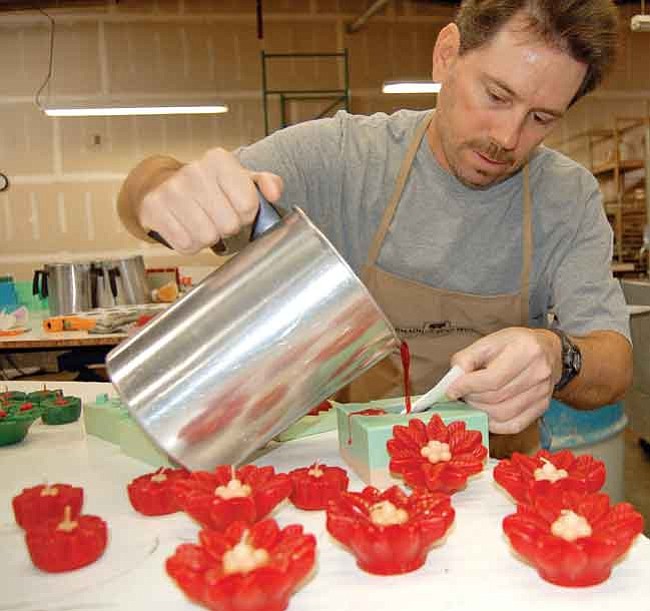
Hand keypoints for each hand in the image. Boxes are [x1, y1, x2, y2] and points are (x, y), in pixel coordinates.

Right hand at [139, 147, 282, 254]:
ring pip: (207, 237)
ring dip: (208, 237)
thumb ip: (266, 183)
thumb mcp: (241, 179)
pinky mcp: (154, 209)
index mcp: (219, 161)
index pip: (248, 204)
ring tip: (202, 222)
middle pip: (228, 224)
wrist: (164, 185)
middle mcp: (194, 171)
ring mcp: (171, 190)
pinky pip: (186, 244)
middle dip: (227, 226)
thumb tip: (274, 192)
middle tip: (217, 216)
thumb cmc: (209, 186)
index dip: (245, 214)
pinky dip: (189, 243)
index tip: (235, 207)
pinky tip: (186, 227)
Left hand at [445, 327, 561, 433]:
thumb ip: (468, 357)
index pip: (492, 378)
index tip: (451, 390)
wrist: (548, 350)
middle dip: (472, 398)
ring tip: (472, 400)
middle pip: (496, 397)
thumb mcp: (490, 341)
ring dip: (481, 410)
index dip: (467, 386)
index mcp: (526, 350)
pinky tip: (485, 413)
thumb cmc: (515, 344)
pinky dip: (494, 424)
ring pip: (503, 414)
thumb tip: (454, 378)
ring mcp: (543, 393)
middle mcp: (538, 373)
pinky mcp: (542, 407)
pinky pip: (513, 425)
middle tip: (461, 393)